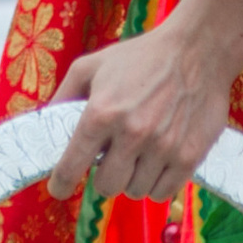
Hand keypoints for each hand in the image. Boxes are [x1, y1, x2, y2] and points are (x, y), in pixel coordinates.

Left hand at [45, 15, 232, 205]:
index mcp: (102, 112)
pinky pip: (162, 192)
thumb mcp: (92, 65)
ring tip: (139, 152)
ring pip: (136, 191)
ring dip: (133, 177)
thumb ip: (65, 95)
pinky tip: (158, 160)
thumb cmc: (140, 57)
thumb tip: (46, 123)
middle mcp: (131, 133)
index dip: (61, 182)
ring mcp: (162, 147)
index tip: (59, 188)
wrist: (197, 49)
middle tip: (112, 158)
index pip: (72, 165)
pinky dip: (157, 182)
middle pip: (106, 187)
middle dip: (104, 176)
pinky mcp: (189, 156)